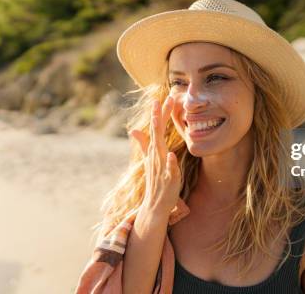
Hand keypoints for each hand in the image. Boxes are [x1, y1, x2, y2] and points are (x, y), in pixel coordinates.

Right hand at [129, 96, 181, 216]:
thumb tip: (133, 130)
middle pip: (157, 133)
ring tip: (160, 122)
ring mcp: (161, 167)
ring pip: (160, 149)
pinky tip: (171, 155)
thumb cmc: (155, 181)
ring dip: (159, 136)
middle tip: (164, 100)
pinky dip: (169, 163)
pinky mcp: (168, 179)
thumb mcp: (149, 160)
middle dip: (159, 117)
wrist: (155, 205)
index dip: (159, 114)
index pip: (156, 129)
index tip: (163, 97)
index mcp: (154, 151)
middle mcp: (156, 156)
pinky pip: (169, 170)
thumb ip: (143, 144)